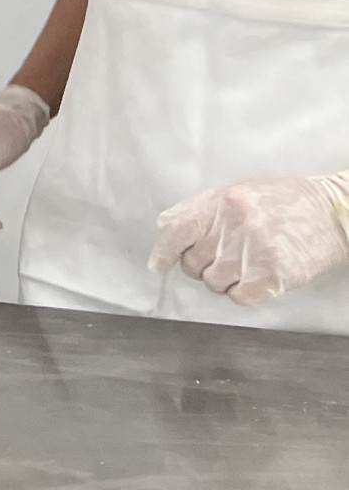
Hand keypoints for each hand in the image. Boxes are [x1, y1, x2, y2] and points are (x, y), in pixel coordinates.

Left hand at [148, 174, 348, 306]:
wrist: (332, 213)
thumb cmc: (284, 203)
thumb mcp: (237, 193)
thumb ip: (200, 210)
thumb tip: (166, 229)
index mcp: (221, 202)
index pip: (176, 230)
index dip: (163, 252)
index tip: (158, 266)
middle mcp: (233, 226)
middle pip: (193, 264)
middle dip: (204, 266)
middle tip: (230, 256)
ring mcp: (253, 251)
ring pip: (214, 283)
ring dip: (227, 280)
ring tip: (250, 263)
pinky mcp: (273, 275)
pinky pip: (238, 297)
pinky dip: (245, 293)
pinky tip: (260, 278)